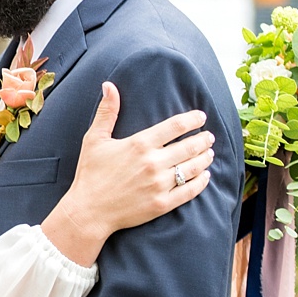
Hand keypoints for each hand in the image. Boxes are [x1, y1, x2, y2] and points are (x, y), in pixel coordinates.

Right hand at [42, 82, 214, 265]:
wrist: (88, 211)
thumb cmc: (90, 174)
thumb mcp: (94, 139)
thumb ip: (107, 112)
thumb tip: (109, 85)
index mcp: (140, 144)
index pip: (176, 126)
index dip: (193, 119)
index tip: (201, 117)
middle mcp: (153, 163)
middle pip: (190, 146)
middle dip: (204, 139)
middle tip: (209, 137)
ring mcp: (159, 184)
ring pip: (193, 168)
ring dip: (205, 158)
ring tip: (209, 153)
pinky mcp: (162, 204)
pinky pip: (190, 191)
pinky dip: (201, 182)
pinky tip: (205, 176)